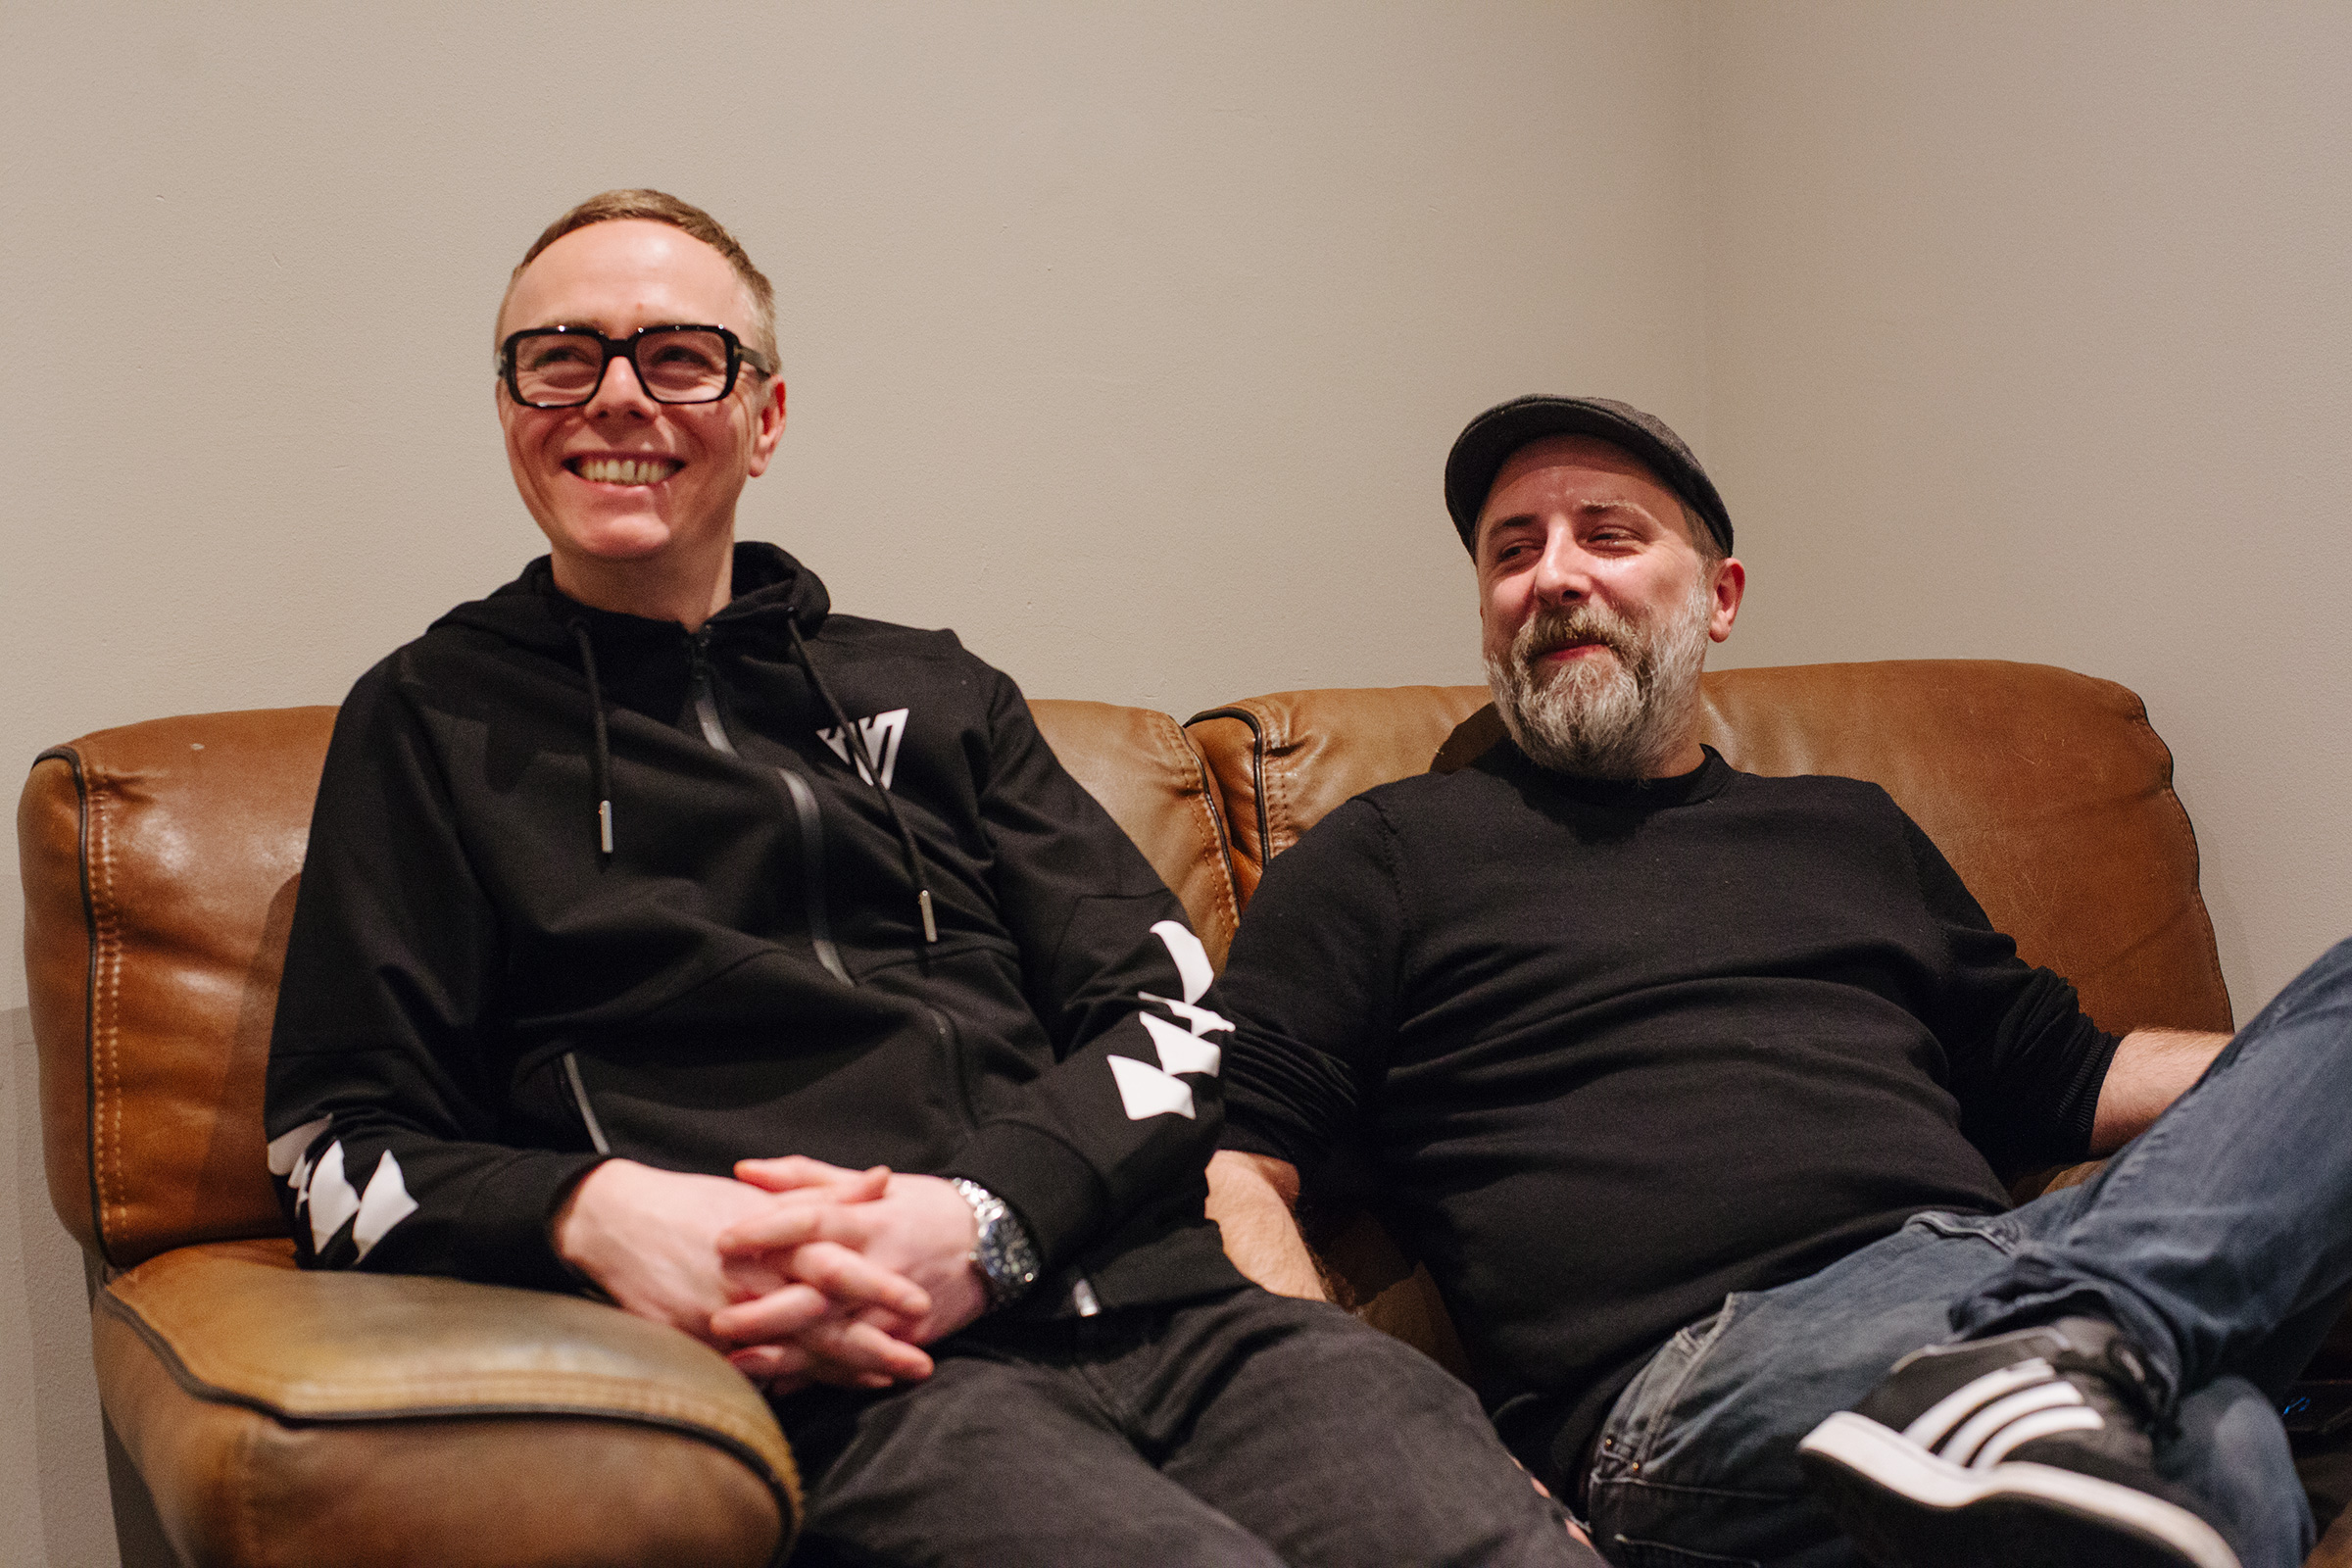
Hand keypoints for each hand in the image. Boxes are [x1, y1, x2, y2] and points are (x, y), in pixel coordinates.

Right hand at [552, 1159, 933, 1388]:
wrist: (618, 1223)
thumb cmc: (696, 1204)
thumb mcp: (764, 1193)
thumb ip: (826, 1192)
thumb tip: (883, 1179)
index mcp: (774, 1238)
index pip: (838, 1266)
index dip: (880, 1288)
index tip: (921, 1305)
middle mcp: (755, 1278)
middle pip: (823, 1317)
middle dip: (873, 1343)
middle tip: (920, 1361)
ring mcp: (726, 1312)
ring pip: (792, 1348)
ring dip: (840, 1368)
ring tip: (884, 1379)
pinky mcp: (699, 1339)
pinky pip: (750, 1367)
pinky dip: (786, 1378)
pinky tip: (817, 1388)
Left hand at [713, 1163, 992, 1361]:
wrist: (998, 1240)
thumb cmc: (922, 1207)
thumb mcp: (872, 1184)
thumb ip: (805, 1178)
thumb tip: (744, 1171)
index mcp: (868, 1218)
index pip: (813, 1219)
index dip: (768, 1228)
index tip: (722, 1240)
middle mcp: (880, 1263)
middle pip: (820, 1287)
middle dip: (769, 1308)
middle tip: (718, 1318)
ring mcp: (896, 1306)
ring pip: (837, 1334)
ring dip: (788, 1352)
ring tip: (740, 1362)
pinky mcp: (910, 1337)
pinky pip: (861, 1360)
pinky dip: (822, 1375)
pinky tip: (782, 1386)